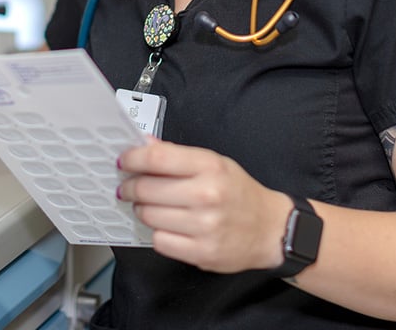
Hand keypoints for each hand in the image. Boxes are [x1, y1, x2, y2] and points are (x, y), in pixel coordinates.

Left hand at [115, 139, 291, 272]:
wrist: (270, 229)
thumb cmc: (240, 194)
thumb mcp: (216, 163)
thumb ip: (178, 155)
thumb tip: (144, 144)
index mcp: (210, 167)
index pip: (157, 158)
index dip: (133, 159)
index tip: (124, 161)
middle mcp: (207, 195)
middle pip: (147, 188)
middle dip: (131, 187)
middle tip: (130, 187)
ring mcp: (204, 226)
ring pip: (149, 216)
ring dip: (143, 210)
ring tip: (151, 206)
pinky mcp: (201, 252)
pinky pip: (159, 242)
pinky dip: (158, 233)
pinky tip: (167, 226)